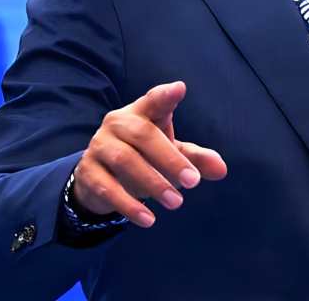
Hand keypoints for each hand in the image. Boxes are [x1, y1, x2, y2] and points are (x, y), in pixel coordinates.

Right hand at [72, 81, 226, 226]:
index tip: (179, 89)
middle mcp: (117, 123)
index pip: (153, 99)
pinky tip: (148, 219)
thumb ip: (196, 159)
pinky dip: (129, 205)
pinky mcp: (87, 171)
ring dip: (153, 182)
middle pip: (143, 135)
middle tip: (193, 182)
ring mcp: (99, 146)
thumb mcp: (172, 154)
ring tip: (176, 202)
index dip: (165, 95)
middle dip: (170, 159)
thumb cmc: (144, 157)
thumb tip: (221, 170)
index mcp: (141, 112)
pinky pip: (107, 187)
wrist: (100, 179)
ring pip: (124, 160)